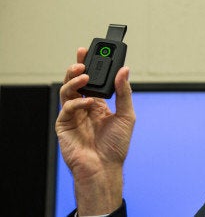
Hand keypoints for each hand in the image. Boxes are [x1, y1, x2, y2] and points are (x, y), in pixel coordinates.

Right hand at [56, 47, 134, 214]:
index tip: (90, 51)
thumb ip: (124, 93)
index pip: (92, 80)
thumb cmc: (117, 145)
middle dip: (77, 68)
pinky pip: (66, 108)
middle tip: (82, 58)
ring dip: (74, 81)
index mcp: (98, 104)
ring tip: (84, 75)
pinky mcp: (64, 125)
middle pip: (76, 82)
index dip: (89, 65)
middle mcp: (84, 107)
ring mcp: (73, 115)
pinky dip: (76, 102)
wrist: (105, 168)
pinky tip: (88, 103)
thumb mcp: (127, 115)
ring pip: (67, 91)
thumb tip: (125, 70)